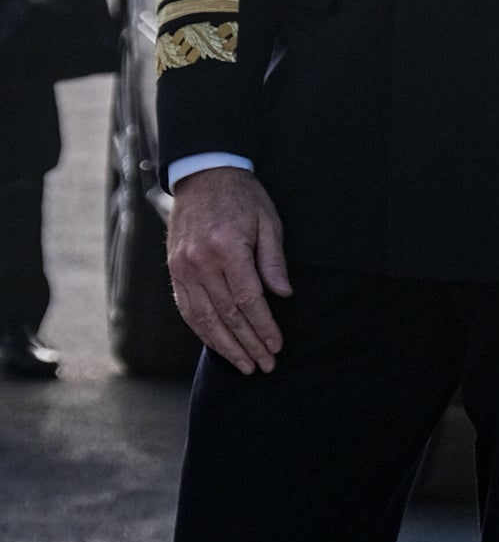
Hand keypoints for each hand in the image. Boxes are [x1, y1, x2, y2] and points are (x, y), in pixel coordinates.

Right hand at [166, 166, 291, 374]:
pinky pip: (187, 308)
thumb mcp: (268, 221)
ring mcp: (182, 268)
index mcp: (226, 248)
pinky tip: (218, 345)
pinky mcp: (174, 270)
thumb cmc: (242, 197)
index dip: (263, 327)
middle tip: (265, 365)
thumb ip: (273, 260)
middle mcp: (200, 262)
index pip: (248, 300)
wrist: (203, 175)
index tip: (276, 345)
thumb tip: (282, 294)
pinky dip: (202, 330)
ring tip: (244, 364)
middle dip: (248, 344)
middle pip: (226, 314)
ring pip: (203, 317)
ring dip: (225, 345)